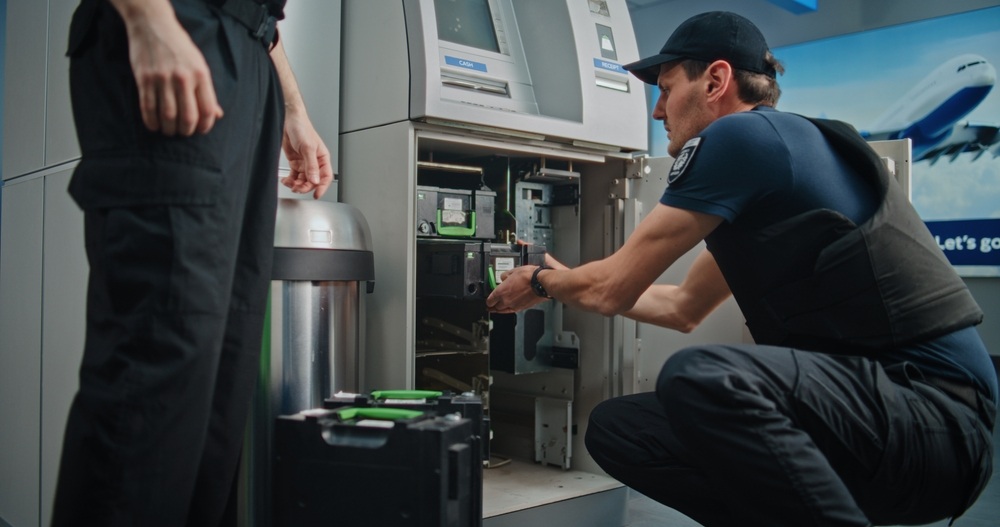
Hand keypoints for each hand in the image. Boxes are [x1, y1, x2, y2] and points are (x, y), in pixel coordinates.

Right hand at [115, 0, 223, 135]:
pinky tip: (154, 126)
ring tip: (169, 130)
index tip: (201, 130)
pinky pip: (147, 108)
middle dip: (186, 131)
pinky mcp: (144, 79)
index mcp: (200, 75)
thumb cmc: (180, 47)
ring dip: (169, 129)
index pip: (207, 110)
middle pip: (188, 117)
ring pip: (167, 116)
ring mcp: (162, 79)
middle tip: (184, 132)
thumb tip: (217, 114)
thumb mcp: (200, 65)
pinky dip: (151, 122)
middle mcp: (182, 78)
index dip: (206, 126)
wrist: (153, 25)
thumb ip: (207, 91)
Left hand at [280, 111, 333, 199]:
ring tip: (290, 184)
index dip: (322, 187)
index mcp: (322, 158)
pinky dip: (290, 180)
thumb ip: (311, 165)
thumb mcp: (308, 147)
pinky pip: (294, 175)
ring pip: (303, 180)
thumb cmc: (302, 127)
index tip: (316, 194)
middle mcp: (314, 162)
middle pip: (313, 181)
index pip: (326, 177)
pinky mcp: (295, 162)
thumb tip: (314, 180)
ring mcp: (304, 162)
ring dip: (296, 184)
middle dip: (305, 186)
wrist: (288, 119)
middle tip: (297, 188)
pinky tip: (285, 180)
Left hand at [486, 265, 548, 313]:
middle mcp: (506, 301)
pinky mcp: (522, 308)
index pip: (490, 300)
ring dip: (499, 310)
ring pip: (503, 311)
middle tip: (491, 305)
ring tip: (497, 310)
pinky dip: (508, 310)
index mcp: (501, 291)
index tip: (488, 301)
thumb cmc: (528, 276)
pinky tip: (508, 309)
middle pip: (496, 307)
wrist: (541, 283)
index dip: (488, 301)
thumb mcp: (513, 271)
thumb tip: (503, 278)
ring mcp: (514, 306)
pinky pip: (512, 311)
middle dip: (493, 306)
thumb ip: (505, 276)